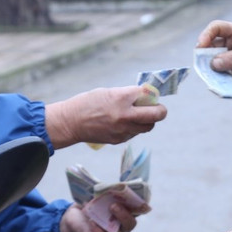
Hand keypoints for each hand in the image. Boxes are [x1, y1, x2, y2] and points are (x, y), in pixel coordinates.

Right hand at [45, 86, 166, 148]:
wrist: (71, 122)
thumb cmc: (88, 103)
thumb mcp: (108, 92)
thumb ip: (127, 95)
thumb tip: (145, 97)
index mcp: (122, 98)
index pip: (147, 94)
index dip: (151, 94)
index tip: (150, 95)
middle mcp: (125, 115)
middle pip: (156, 114)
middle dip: (161, 110)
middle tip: (159, 108)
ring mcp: (123, 129)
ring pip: (148, 126)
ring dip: (148, 120)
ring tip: (139, 115)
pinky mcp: (119, 139)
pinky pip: (135, 133)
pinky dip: (134, 127)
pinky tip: (123, 123)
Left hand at [60, 200, 142, 231]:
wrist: (76, 214)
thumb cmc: (93, 202)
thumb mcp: (100, 195)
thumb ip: (107, 192)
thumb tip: (110, 186)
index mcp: (126, 212)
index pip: (138, 211)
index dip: (140, 206)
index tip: (134, 199)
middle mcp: (122, 225)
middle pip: (130, 224)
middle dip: (124, 215)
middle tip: (113, 205)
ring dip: (110, 223)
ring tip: (99, 215)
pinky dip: (97, 230)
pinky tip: (92, 221)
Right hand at [196, 21, 231, 119]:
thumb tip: (214, 63)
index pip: (217, 27)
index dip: (206, 35)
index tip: (201, 46)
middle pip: (211, 43)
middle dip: (205, 52)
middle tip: (200, 63)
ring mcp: (231, 54)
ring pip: (213, 57)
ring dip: (208, 64)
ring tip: (206, 73)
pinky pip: (219, 68)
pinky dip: (214, 73)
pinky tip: (214, 79)